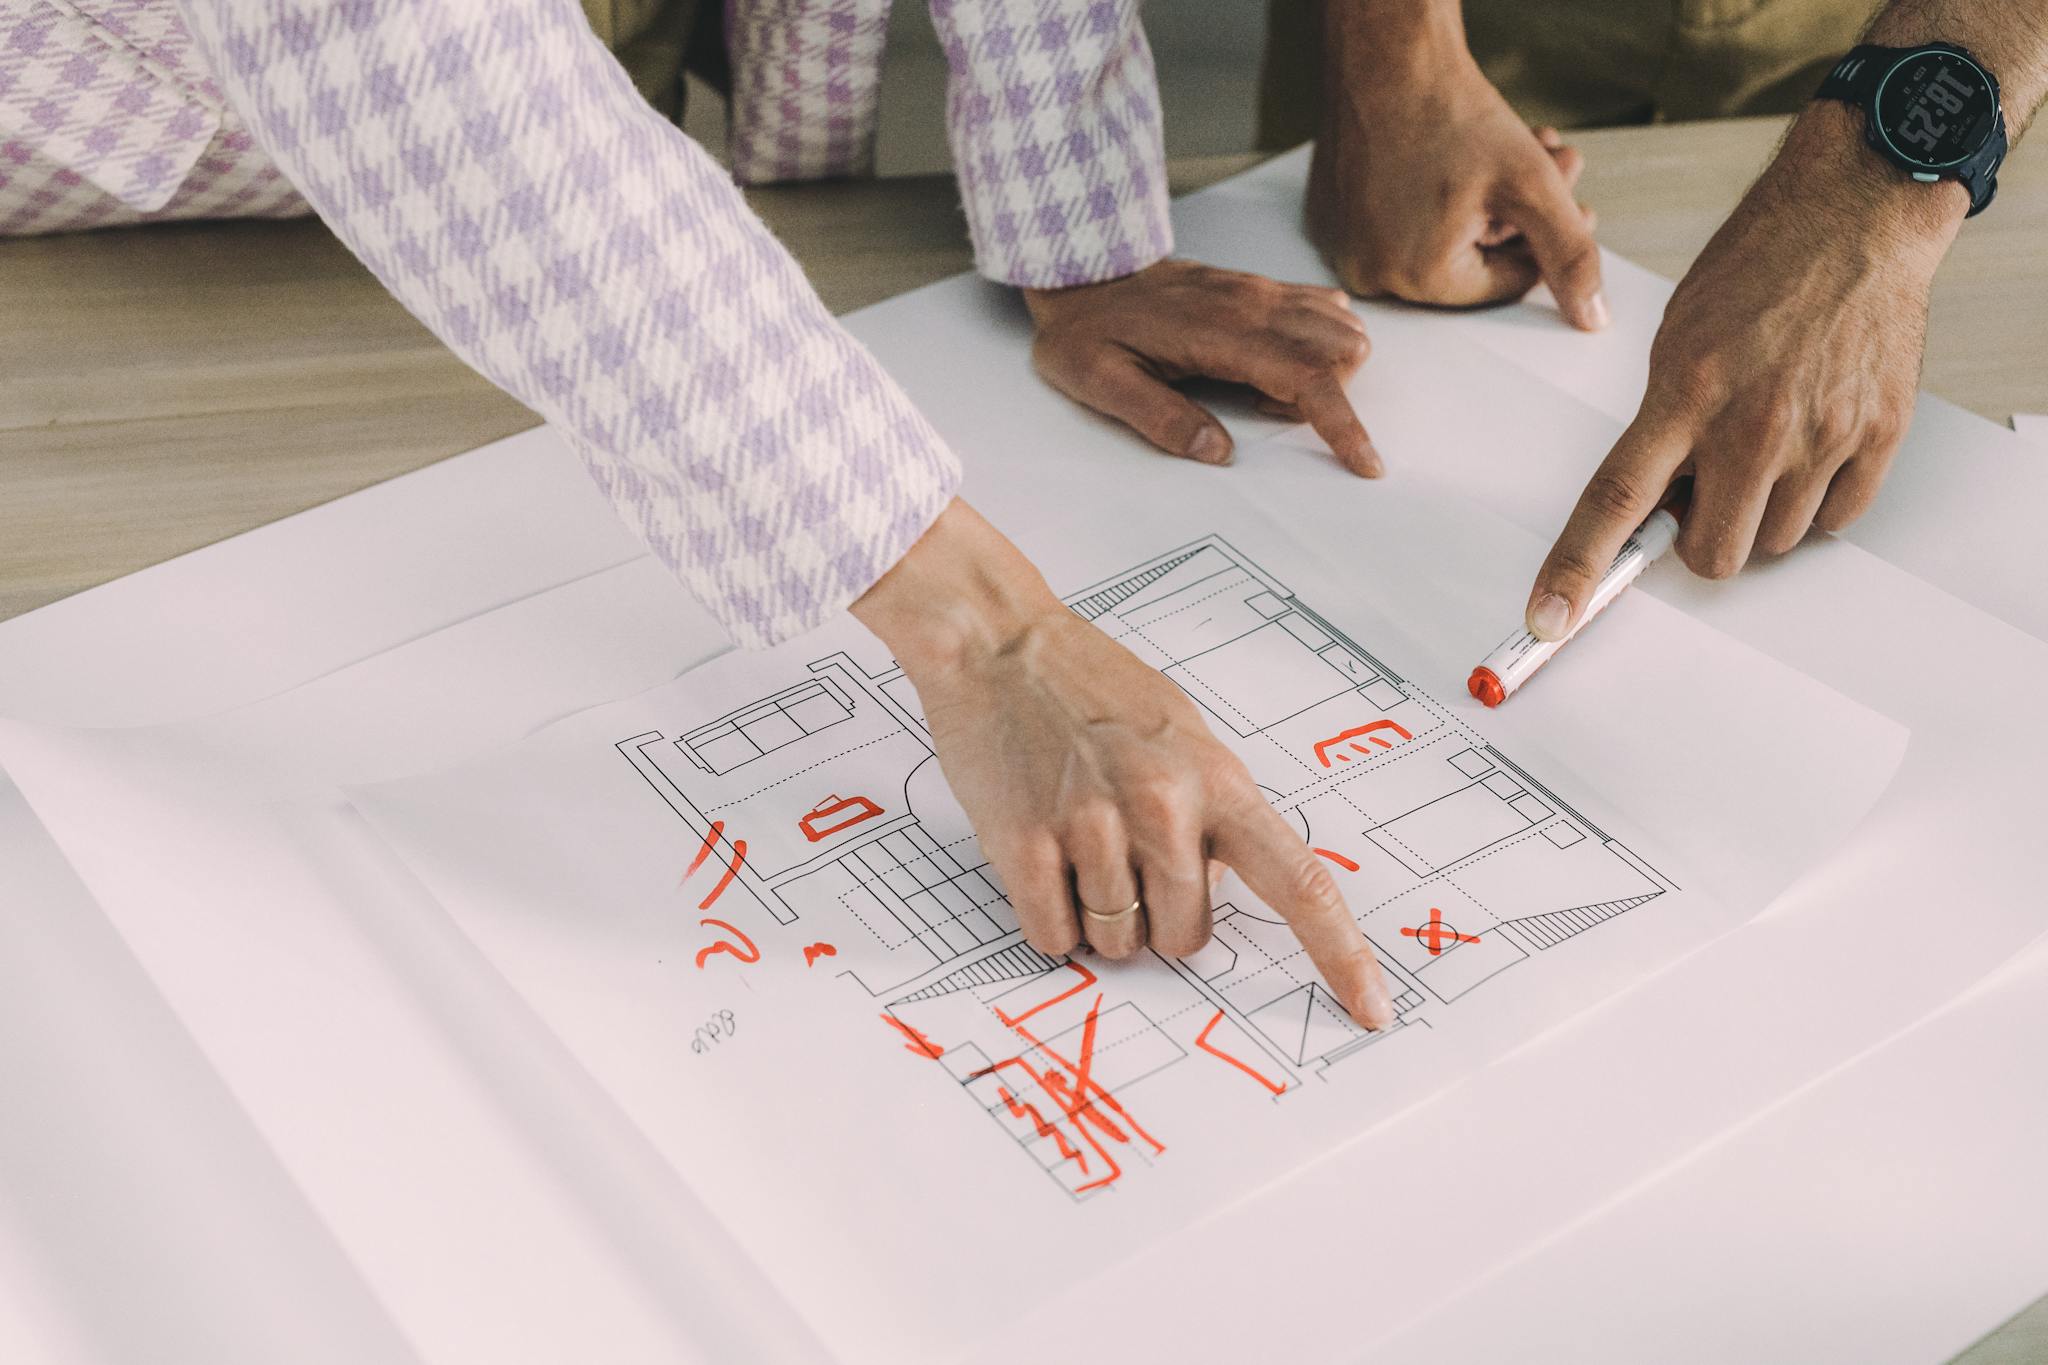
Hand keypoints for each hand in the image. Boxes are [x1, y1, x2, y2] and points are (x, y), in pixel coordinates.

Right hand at [851, 499, 1395, 1028]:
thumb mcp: (1181, 734)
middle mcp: (1163, 806)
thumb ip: (1213, 811)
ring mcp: (1092, 827)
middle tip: (1122, 855)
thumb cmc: (1089, 686)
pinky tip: (1040, 857)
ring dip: (1097, 916)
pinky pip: (1054, 936)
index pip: (1300, 885)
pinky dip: (1050, 919)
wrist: (996, 642)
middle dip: (1158, 917)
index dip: (1341, 956)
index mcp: (1217, 780)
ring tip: (1074, 842)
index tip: (1372, 1009)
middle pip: (1186, 937)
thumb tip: (1225, 882)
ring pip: (1118, 944)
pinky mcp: (1026, 845)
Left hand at [1023, 259, 1380, 476]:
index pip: (1310, 376)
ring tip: (1263, 393)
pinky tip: (1271, 365)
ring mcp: (1259, 291)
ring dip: (1327, 371)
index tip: (1365, 464)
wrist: (1079, 270)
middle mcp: (1253, 303)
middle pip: (1344, 348)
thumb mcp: (1101, 383)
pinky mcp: (1257, 288)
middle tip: (1264, 414)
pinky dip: (1320, 345)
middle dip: (1332, 397)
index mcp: (1222, 331)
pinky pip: (1321, 309)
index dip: (1344, 425)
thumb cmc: (1085, 331)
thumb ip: (1159, 418)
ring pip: (1342, 327)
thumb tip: (1218, 453)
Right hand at [1307, 1, 1604, 328]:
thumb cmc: (1451, 113)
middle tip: (1553, 166)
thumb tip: (1593, 317)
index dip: (1545, 240)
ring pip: (1436, 240)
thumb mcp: (1531, 185)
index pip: (1504, 283)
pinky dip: (1432, 198)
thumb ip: (1569, 254)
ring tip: (1515, 152)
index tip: (1571, 203)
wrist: (1386, 56)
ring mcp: (1342, 245)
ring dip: (1485, 203)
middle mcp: (1370, 273)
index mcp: (1418, 279)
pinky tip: (1457, 159)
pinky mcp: (1329, 217)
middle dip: (1518, 216)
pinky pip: (1395, 224)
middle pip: (1469, 261)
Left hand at [1524, 106, 1964, 639]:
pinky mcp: (1877, 435)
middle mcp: (1752, 424)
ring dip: (1760, 515)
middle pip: (1710, 553)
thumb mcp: (1678, 340)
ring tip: (1766, 445)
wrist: (1854, 217)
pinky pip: (1835, 519)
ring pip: (1774, 542)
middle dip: (1699, 539)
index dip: (1577, 569)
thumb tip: (1655, 501)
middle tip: (1706, 489)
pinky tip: (1810, 446)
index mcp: (1684, 394)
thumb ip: (1664, 424)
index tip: (1549, 617)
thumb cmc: (1758, 267)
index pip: (1614, 502)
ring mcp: (1821, 434)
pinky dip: (1816, 501)